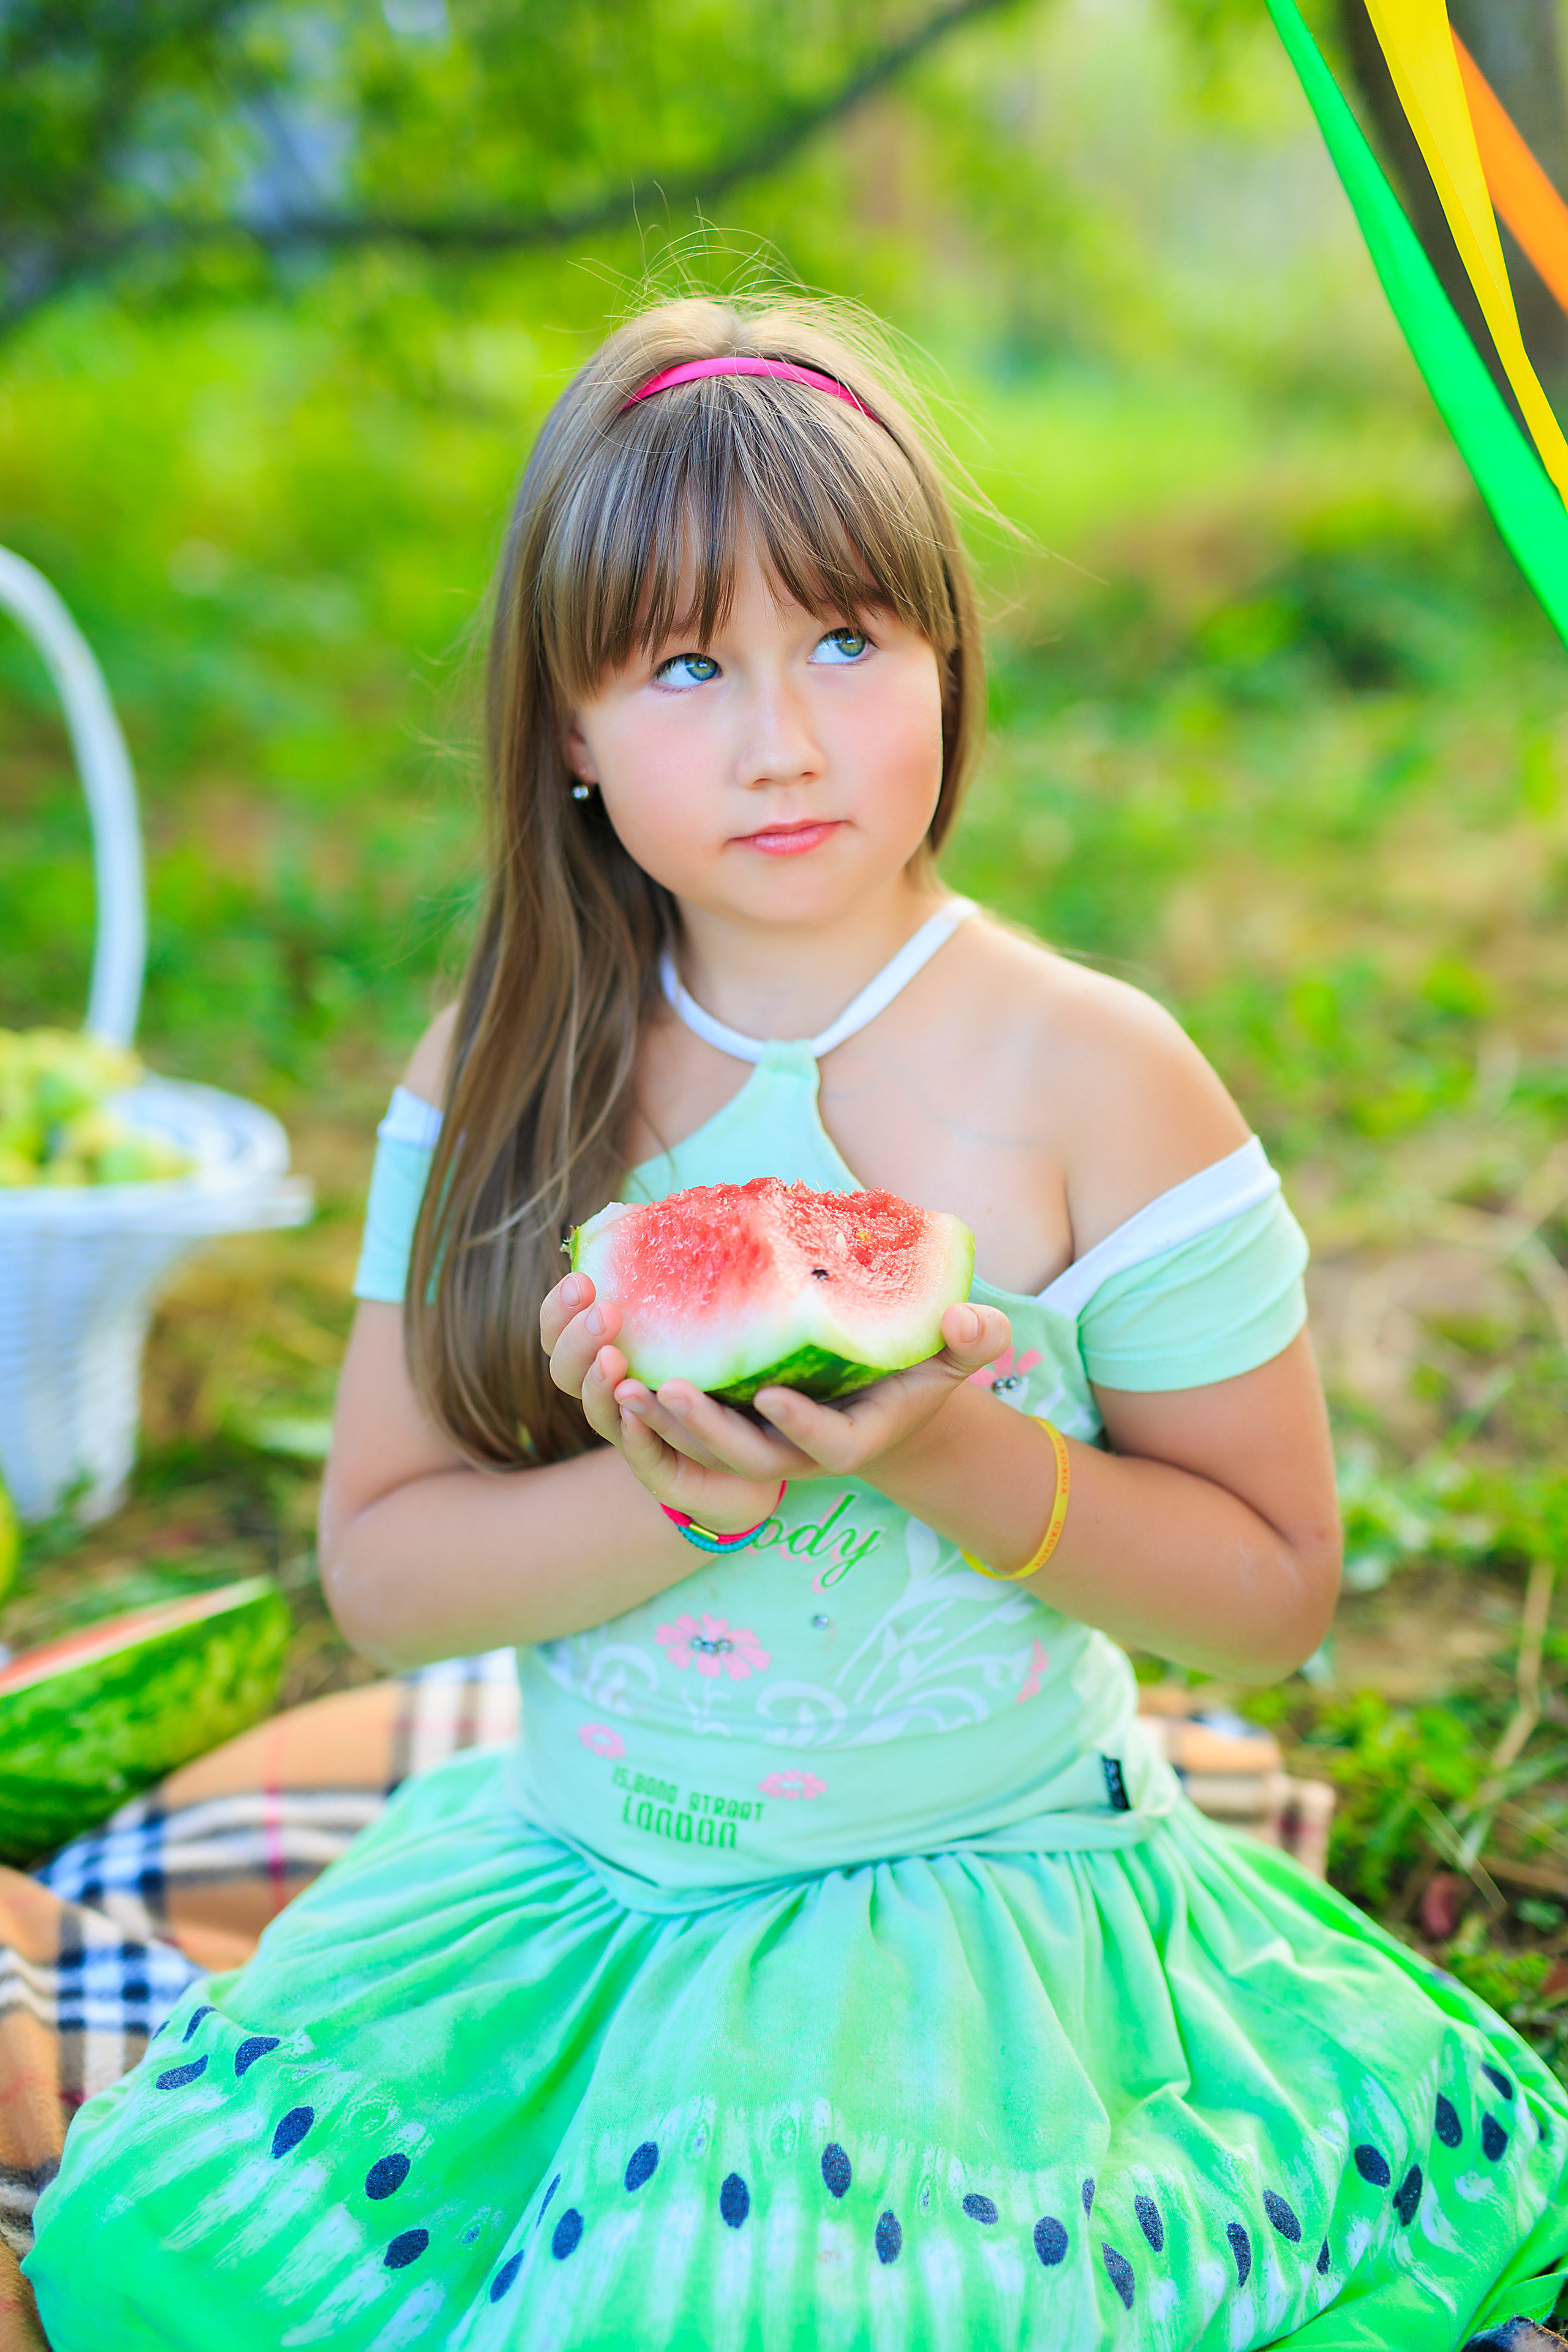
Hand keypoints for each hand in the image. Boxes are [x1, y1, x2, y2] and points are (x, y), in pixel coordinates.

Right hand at [539, 1271, 784, 1533]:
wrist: (765, 1442)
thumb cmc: (725, 1366)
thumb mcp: (702, 1314)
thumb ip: (681, 1274)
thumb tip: (676, 1207)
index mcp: (608, 1352)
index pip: (557, 1331)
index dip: (558, 1310)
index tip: (581, 1280)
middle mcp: (611, 1393)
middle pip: (562, 1372)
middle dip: (576, 1340)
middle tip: (606, 1314)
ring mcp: (633, 1434)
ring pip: (599, 1415)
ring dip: (598, 1386)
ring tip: (616, 1361)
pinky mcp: (666, 1471)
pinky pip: (641, 1456)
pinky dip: (635, 1433)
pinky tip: (640, 1411)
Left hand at [606, 1299, 1013, 1494]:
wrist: (875, 1398)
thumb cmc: (913, 1372)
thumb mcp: (949, 1358)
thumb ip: (971, 1341)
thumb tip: (973, 1319)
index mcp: (851, 1439)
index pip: (827, 1444)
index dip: (802, 1426)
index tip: (775, 1395)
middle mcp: (796, 1453)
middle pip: (748, 1458)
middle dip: (707, 1430)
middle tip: (670, 1389)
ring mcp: (756, 1444)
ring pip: (701, 1453)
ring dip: (660, 1425)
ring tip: (626, 1386)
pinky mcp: (724, 1427)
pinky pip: (677, 1434)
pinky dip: (647, 1414)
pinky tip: (616, 1373)